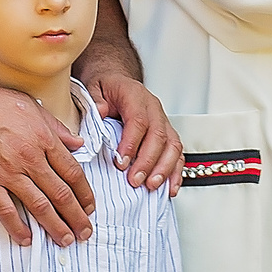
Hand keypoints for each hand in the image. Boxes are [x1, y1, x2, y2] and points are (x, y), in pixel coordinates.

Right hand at [0, 74, 94, 246]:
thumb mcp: (31, 107)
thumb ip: (56, 128)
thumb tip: (78, 143)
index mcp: (44, 138)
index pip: (72, 172)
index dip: (85, 193)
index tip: (90, 207)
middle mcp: (30, 157)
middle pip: (61, 193)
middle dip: (76, 216)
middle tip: (85, 232)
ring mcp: (7, 171)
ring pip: (38, 205)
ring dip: (55, 226)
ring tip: (65, 239)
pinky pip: (5, 209)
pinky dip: (17, 227)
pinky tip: (27, 239)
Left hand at [85, 65, 182, 193]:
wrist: (117, 83)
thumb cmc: (106, 89)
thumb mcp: (93, 88)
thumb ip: (95, 100)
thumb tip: (99, 112)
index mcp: (135, 96)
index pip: (138, 120)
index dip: (131, 143)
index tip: (120, 162)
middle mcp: (154, 109)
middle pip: (158, 135)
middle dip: (147, 161)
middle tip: (135, 180)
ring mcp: (163, 122)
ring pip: (172, 145)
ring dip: (164, 168)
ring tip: (151, 186)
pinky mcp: (167, 135)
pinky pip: (177, 154)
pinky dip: (175, 172)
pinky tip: (169, 188)